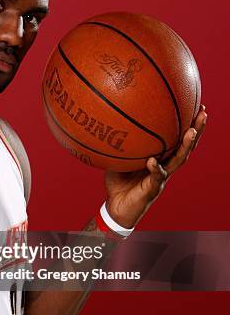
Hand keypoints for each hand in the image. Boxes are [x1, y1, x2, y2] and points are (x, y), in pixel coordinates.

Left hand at [104, 105, 207, 228]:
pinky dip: (155, 169)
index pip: (177, 139)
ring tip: (191, 132)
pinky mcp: (152, 189)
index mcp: (160, 158)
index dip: (187, 124)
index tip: (196, 105)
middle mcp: (165, 166)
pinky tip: (153, 161)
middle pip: (186, 146)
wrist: (116, 208)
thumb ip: (120, 144)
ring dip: (186, 146)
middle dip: (196, 130)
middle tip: (203, 113)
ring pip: (178, 160)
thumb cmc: (118, 183)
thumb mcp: (118, 158)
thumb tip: (110, 120)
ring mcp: (161, 178)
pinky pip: (155, 178)